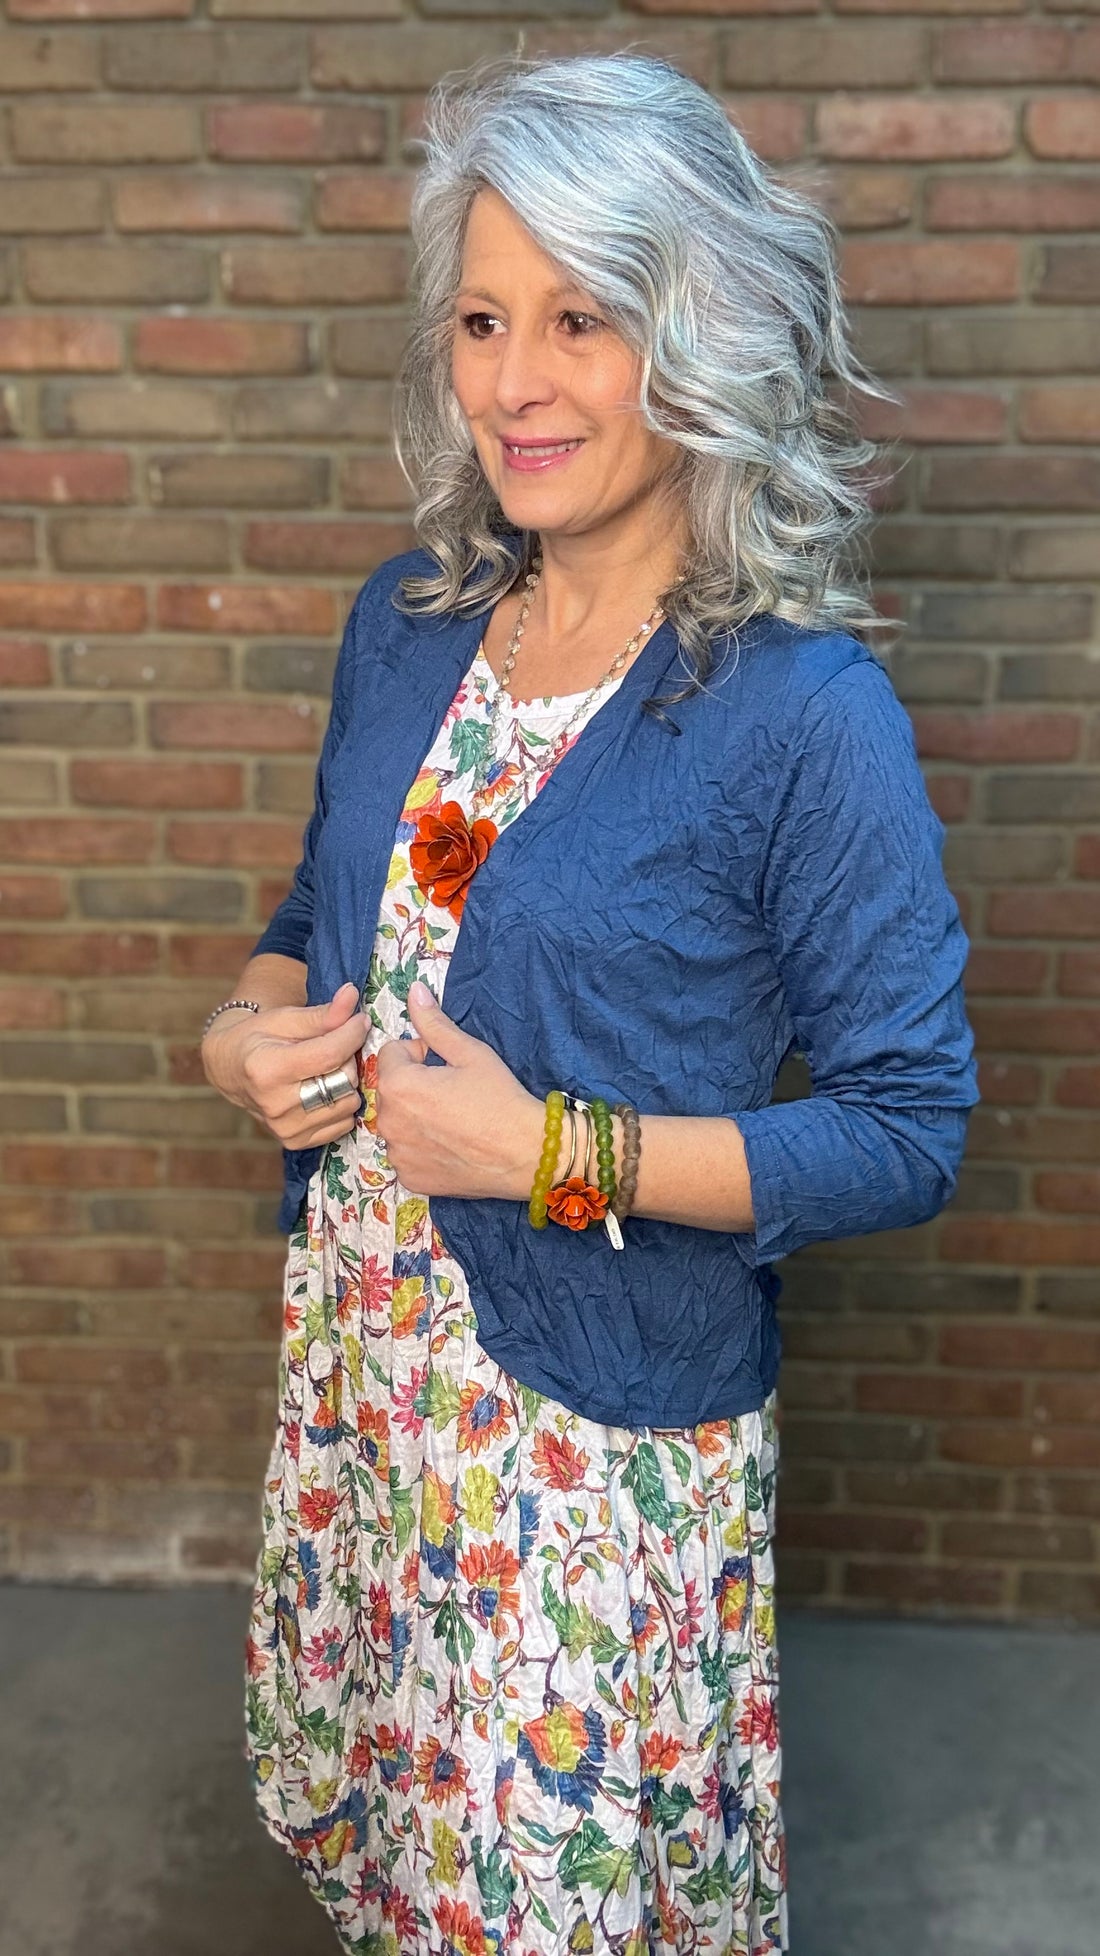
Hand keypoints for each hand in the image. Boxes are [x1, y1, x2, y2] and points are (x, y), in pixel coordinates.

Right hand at [201, 980, 366, 1148]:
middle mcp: (275, 1105)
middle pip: (342, 1080)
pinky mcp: (295, 1142)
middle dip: (348, 1058)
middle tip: (339, 1045)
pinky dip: (341, 1105)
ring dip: (348, 1083)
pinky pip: (343, 1124)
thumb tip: (352, 995)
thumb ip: (322, 1013)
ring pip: (348, 1104)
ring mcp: (285, 1128)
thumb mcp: (285, 1018)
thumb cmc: (258, 1037)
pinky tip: (325, 1090)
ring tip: (329, 1068)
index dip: (352, 1033)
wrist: (230, 1069)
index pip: (329, 1054)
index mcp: (267, 1069)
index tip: (360, 1021)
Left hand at [374, 979, 542, 1199]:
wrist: (527, 1154)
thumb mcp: (470, 1053)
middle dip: (413, 1085)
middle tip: (452, 1093)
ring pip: (396, 1121)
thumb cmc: (501, 1098)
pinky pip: (405, 1152)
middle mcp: (388, 1122)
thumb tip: (415, 991)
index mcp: (398, 1085)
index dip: (419, 1053)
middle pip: (390, 1089)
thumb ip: (434, 1023)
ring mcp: (397, 1154)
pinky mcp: (410, 1178)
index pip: (391, 1053)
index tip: (446, 1066)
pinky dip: (420, 1147)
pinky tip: (449, 1145)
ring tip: (452, 1120)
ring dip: (414, 1116)